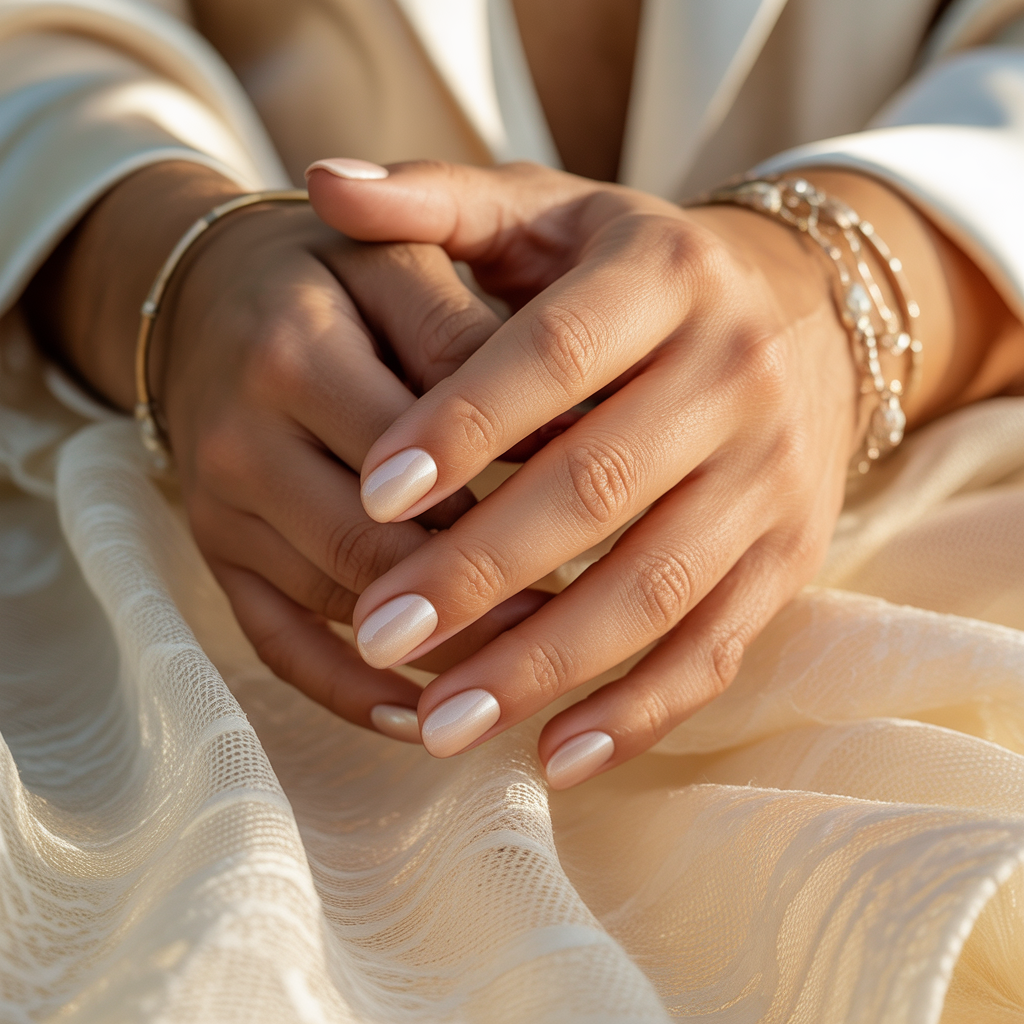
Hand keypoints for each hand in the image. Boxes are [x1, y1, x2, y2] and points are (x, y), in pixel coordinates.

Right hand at [29, 162, 549, 738]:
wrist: (207, 297)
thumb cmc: (329, 275)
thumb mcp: (395, 264)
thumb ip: (467, 334)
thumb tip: (563, 428)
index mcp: (292, 352)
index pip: (417, 448)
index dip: (511, 492)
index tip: (603, 526)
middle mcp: (241, 441)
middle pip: (374, 546)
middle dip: (479, 593)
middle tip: (578, 621)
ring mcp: (221, 511)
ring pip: (339, 604)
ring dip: (436, 649)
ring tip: (528, 670)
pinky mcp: (218, 556)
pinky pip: (277, 643)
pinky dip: (347, 691)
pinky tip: (418, 716)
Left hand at [306, 160, 884, 782]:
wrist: (801, 315)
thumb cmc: (635, 274)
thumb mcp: (551, 215)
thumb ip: (441, 202)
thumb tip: (321, 183)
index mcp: (665, 276)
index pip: (558, 353)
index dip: (465, 422)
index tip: (370, 495)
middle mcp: (734, 373)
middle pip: (599, 486)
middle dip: (482, 569)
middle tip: (378, 632)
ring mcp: (772, 475)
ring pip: (655, 586)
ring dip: (544, 664)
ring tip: (440, 724)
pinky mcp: (790, 555)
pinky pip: (717, 645)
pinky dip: (639, 710)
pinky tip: (554, 757)